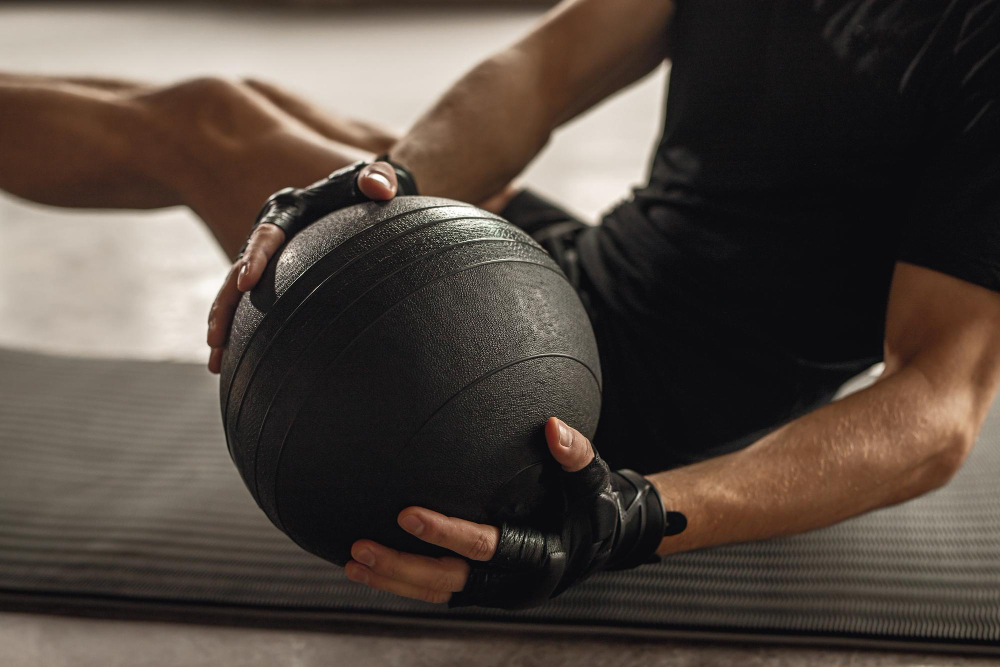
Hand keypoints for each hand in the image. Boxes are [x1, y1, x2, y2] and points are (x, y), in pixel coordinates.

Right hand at [205, 159, 403, 372]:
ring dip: (225, 324)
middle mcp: (270, 232)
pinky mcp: (274, 273)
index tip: (245, 283)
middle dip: (225, 304)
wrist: (361, 195)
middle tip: (216, 338)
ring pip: (237, 291)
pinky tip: (232, 359)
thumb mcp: (376, 180)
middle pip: (239, 268)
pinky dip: (240, 328)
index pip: (268, 234)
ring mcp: (268, 256)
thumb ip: (379, 180)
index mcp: (289, 210)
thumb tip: (379, 188)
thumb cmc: (370, 189)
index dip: (255, 258)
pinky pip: (251, 301)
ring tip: (216, 360)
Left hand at [343, 418, 676, 608]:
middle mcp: (514, 584)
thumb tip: (553, 426)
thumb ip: (575, 455)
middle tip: (359, 547)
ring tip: (353, 562)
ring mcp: (497, 591)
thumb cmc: (597, 506)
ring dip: (394, 579)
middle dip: (401, 567)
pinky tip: (375, 567)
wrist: (606, 541)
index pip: (483, 546)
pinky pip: (439, 590)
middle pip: (447, 581)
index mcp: (540, 558)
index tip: (406, 514)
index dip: (444, 534)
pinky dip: (406, 581)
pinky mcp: (485, 589)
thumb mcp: (593, 480)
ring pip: (437, 592)